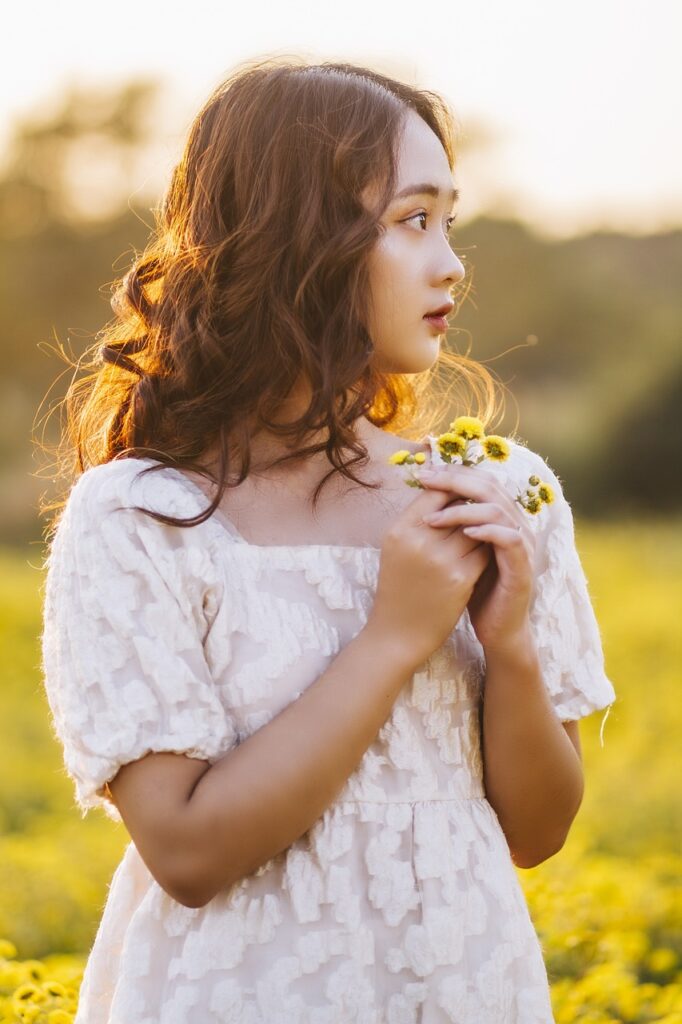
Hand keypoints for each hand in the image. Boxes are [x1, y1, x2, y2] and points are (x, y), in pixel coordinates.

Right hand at [367, 482, 491, 667]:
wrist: (399, 633)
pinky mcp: (461, 578)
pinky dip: (487, 549)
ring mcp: (441, 560)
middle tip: (476, 511)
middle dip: (469, 508)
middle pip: (458, 506)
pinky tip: (484, 554)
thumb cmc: (399, 586)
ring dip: (482, 527)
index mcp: (399, 530)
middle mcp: (418, 542)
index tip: (460, 495)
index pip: (434, 492)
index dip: (451, 490)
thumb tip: (447, 489)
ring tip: (480, 533)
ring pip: (477, 526)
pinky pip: (485, 550)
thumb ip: (417, 519)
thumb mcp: (396, 548)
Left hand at [417, 464, 535, 654]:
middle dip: (455, 481)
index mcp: (501, 519)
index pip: (481, 481)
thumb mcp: (460, 554)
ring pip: (498, 509)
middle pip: (490, 486)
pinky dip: (487, 531)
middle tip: (427, 480)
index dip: (454, 473)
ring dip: (463, 509)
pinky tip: (464, 533)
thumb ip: (452, 528)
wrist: (498, 630)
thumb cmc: (476, 592)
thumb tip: (423, 499)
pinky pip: (509, 538)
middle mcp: (515, 525)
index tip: (423, 473)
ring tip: (434, 518)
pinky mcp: (523, 567)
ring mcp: (522, 545)